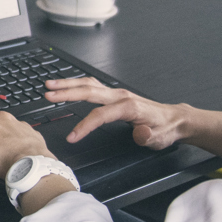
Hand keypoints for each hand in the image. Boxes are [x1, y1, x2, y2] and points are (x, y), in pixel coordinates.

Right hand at [42, 76, 188, 149]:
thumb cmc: (164, 128)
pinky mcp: (114, 95)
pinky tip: (66, 87)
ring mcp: (117, 94)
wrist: (173, 119)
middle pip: (89, 90)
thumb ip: (147, 136)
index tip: (72, 136)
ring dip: (68, 84)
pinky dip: (76, 85)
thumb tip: (139, 133)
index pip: (100, 114)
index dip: (85, 126)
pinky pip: (92, 87)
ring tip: (49, 85)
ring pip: (88, 84)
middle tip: (48, 93)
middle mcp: (121, 96)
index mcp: (129, 106)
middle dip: (67, 92)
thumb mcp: (159, 138)